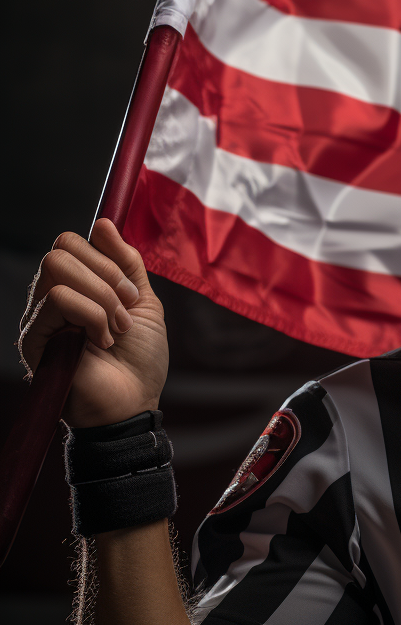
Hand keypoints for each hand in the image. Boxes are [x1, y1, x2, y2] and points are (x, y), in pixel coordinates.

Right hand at [19, 219, 168, 428]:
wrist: (134, 402)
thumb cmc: (140, 359)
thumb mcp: (144, 302)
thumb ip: (127, 263)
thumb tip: (102, 222)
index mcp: (80, 285)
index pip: (75, 241)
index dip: (108, 256)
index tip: (130, 291)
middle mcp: (53, 296)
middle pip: (63, 247)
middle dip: (107, 274)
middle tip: (125, 308)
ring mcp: (40, 316)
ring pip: (58, 268)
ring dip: (102, 298)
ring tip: (116, 329)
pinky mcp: (33, 337)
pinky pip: (58, 299)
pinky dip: (92, 316)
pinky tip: (101, 342)